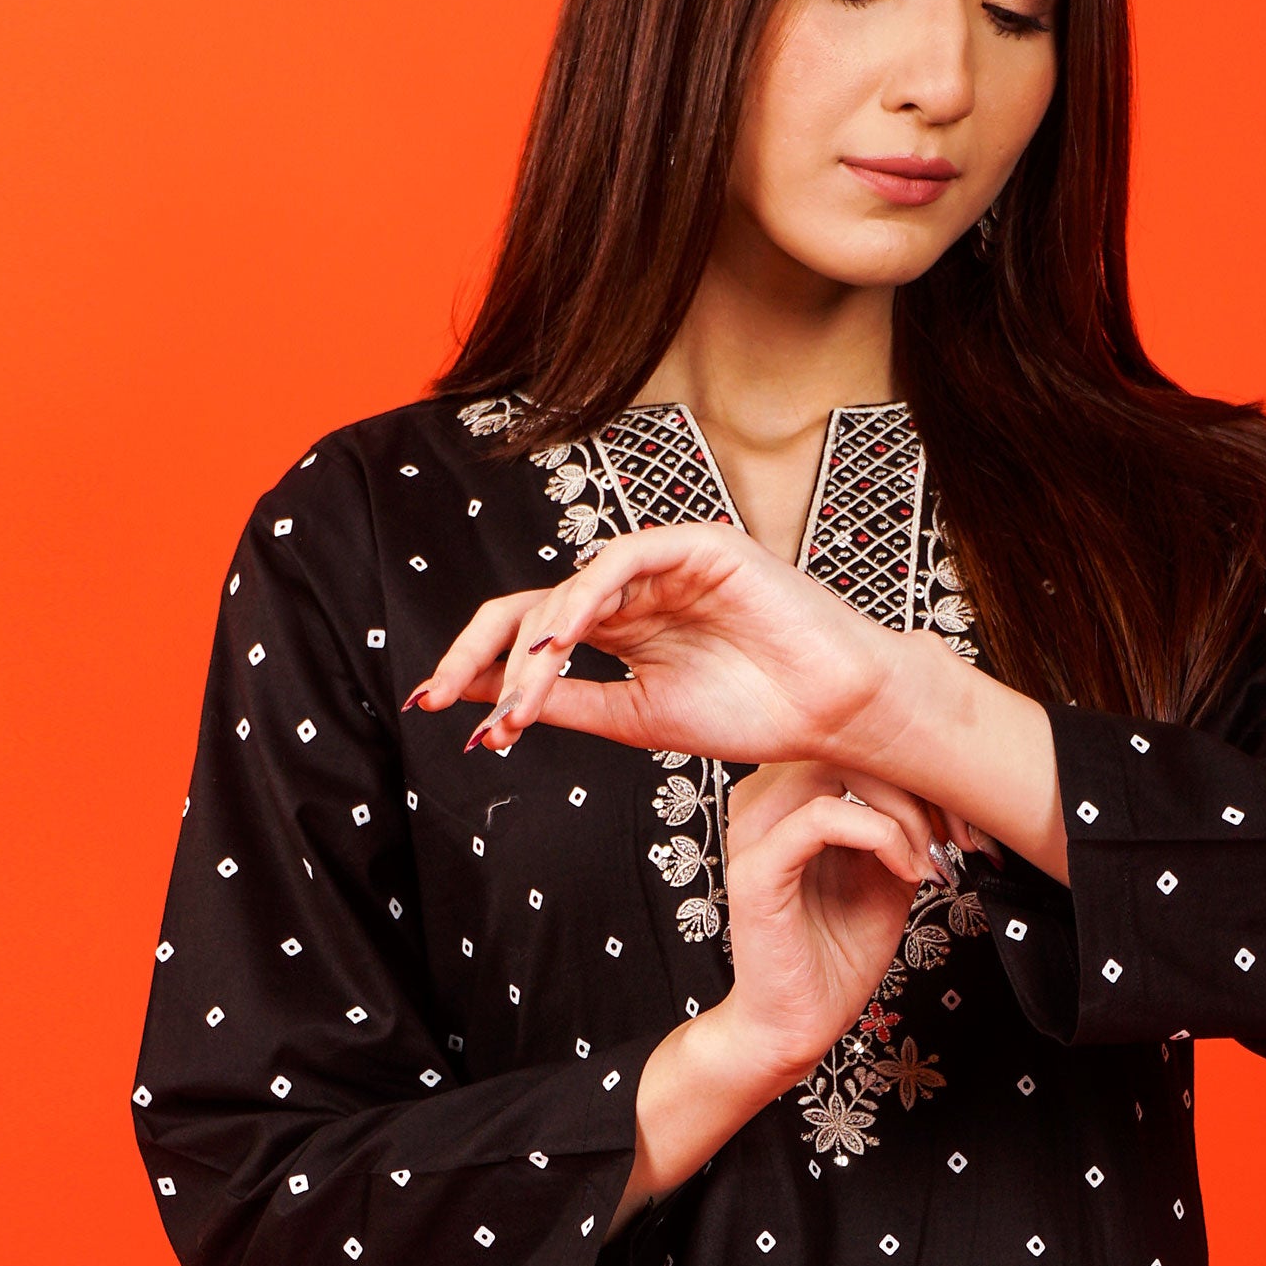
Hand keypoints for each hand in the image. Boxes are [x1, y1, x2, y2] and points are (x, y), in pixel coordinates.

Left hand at [404, 520, 904, 767]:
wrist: (832, 713)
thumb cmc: (753, 714)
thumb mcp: (638, 720)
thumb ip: (570, 705)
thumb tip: (490, 710)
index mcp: (617, 628)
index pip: (529, 635)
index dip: (477, 665)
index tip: (434, 706)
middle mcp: (631, 591)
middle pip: (531, 608)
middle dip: (479, 654)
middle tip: (444, 698)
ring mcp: (662, 564)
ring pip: (568, 593)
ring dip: (531, 651)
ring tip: (513, 704)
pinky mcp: (695, 545)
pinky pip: (618, 564)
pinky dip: (579, 607)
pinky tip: (556, 653)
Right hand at [608, 762, 953, 1233]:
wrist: (795, 1023)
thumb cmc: (835, 954)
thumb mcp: (890, 875)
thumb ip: (906, 826)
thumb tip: (951, 791)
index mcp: (789, 795)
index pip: (859, 741)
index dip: (922, 769)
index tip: (967, 820)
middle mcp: (764, 800)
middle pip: (851, 743)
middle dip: (921, 785)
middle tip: (961, 836)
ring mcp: (754, 830)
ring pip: (837, 767)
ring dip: (903, 810)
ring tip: (929, 857)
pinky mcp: (756, 867)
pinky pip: (822, 815)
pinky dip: (879, 835)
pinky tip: (905, 871)